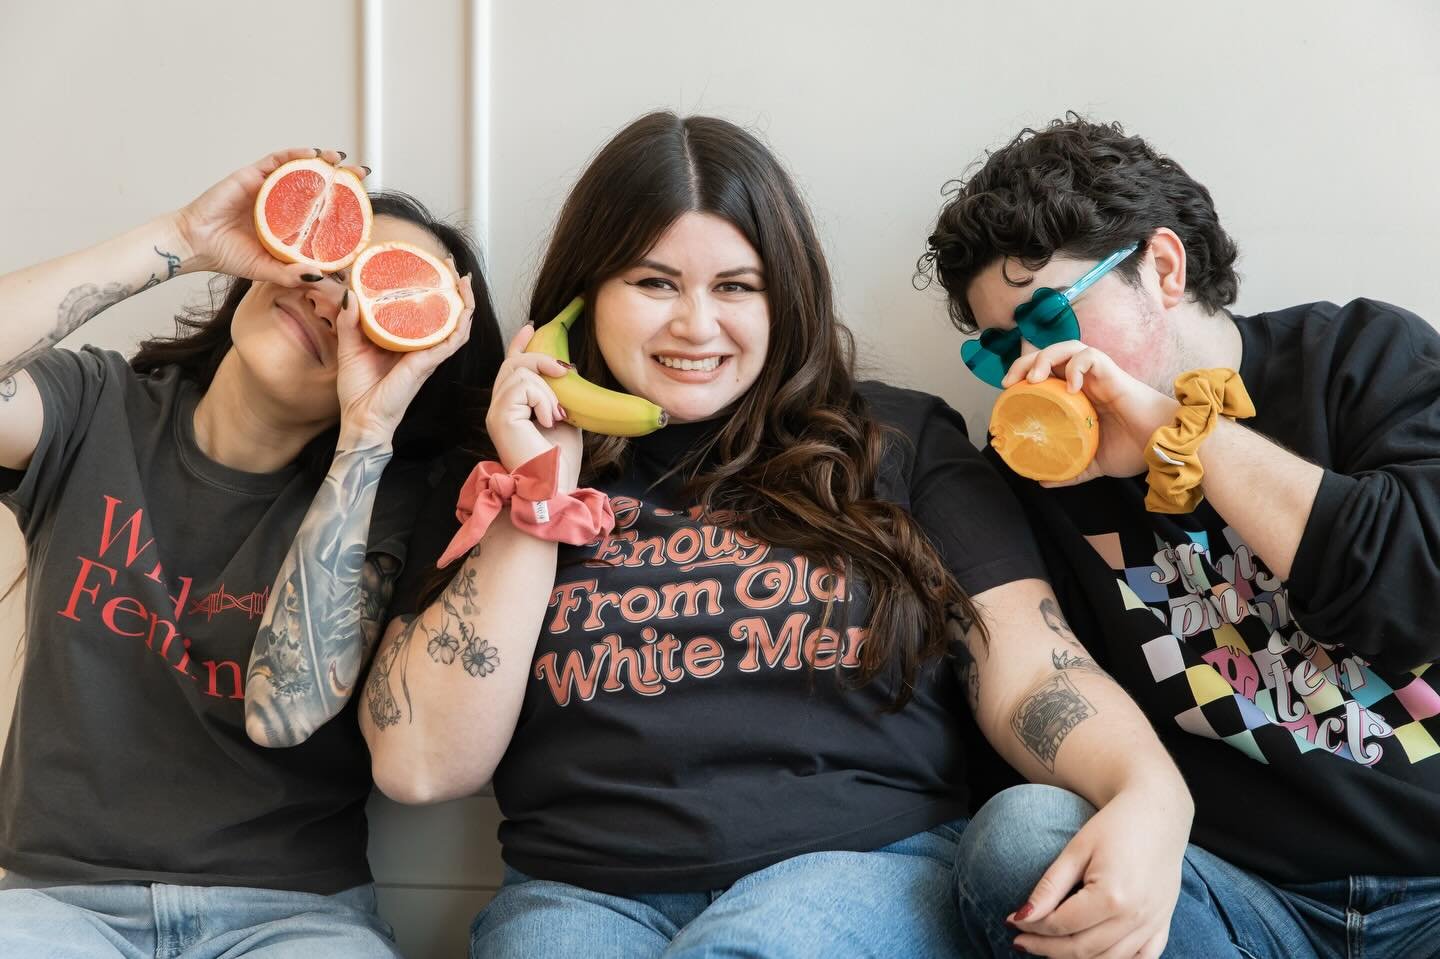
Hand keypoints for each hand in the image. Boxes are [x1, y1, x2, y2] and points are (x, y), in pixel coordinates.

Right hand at [174, 147, 368, 285]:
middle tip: (361, 173)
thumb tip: (321, 278)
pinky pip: (277, 160)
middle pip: (317, 185)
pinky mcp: (252, 175)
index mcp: (289, 225)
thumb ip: (291, 275)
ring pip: (300, 169)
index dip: (344, 206)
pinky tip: (312, 154)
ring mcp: (268, 188)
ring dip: (323, 161)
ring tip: (341, 159)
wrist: (195, 243)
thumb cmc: (228, 256)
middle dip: (341, 178)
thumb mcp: (267, 270)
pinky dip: (295, 154)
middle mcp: (282, 203)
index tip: (365, 207)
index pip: (322, 212)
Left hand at [334, 258, 475, 446]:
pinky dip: (461, 324)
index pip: (423, 311)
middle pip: (446, 313)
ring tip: (463, 280)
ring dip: (464, 301)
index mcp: (403, 341)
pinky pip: (452, 342)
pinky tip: (464, 308)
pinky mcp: (428, 364)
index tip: (426, 266)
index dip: (430, 288)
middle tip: (449, 265)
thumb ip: (350, 320)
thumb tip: (351, 292)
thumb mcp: (349, 346)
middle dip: (453, 288)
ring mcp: (428, 355)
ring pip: (457, 324)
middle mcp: (421, 346)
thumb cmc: (358, 390)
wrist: (361, 419)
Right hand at [485, 324, 580, 486]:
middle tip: (567, 371)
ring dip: (548, 390)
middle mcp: (499, 408)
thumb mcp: (565, 420)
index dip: (519, 344)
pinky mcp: (500, 416)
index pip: (511, 368)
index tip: (531, 326)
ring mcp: (496, 412)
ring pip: (521, 372)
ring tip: (557, 415)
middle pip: (514, 363)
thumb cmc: (561, 463)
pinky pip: (523, 386)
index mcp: (514, 409)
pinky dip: (543, 399)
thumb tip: (566, 372)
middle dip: (541, 358)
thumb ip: (559, 396)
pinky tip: (548, 420)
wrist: (555, 488)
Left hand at [1002, 342, 1179, 485]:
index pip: (1048, 372)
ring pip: (1069, 347)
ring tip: (1033, 378)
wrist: (1163, 448)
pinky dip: (1076, 365)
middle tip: (1009, 382)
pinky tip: (1071, 386)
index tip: (1007, 391)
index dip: (1025, 374)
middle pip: (1051, 354)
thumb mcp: (1094, 463)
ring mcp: (1101, 375)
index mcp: (1080, 396)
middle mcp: (1088, 380)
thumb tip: (1043, 481)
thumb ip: (1071, 470)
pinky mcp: (1114, 373)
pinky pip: (1091, 355)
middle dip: (1026, 361)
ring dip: (1046, 357)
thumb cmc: (1135, 450)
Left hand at [1008, 786, 1190, 958]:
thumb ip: (1050, 887)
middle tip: (1022, 941)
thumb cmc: (1114, 826)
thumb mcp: (1076, 850)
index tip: (1012, 923)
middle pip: (1082, 950)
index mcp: (1112, 897)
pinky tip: (1091, 956)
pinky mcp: (1162, 925)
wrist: (1159, 813)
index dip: (1033, 928)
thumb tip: (1022, 917)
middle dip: (1046, 948)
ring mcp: (1152, 925)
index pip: (1062, 925)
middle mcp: (1135, 918)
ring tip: (1048, 947)